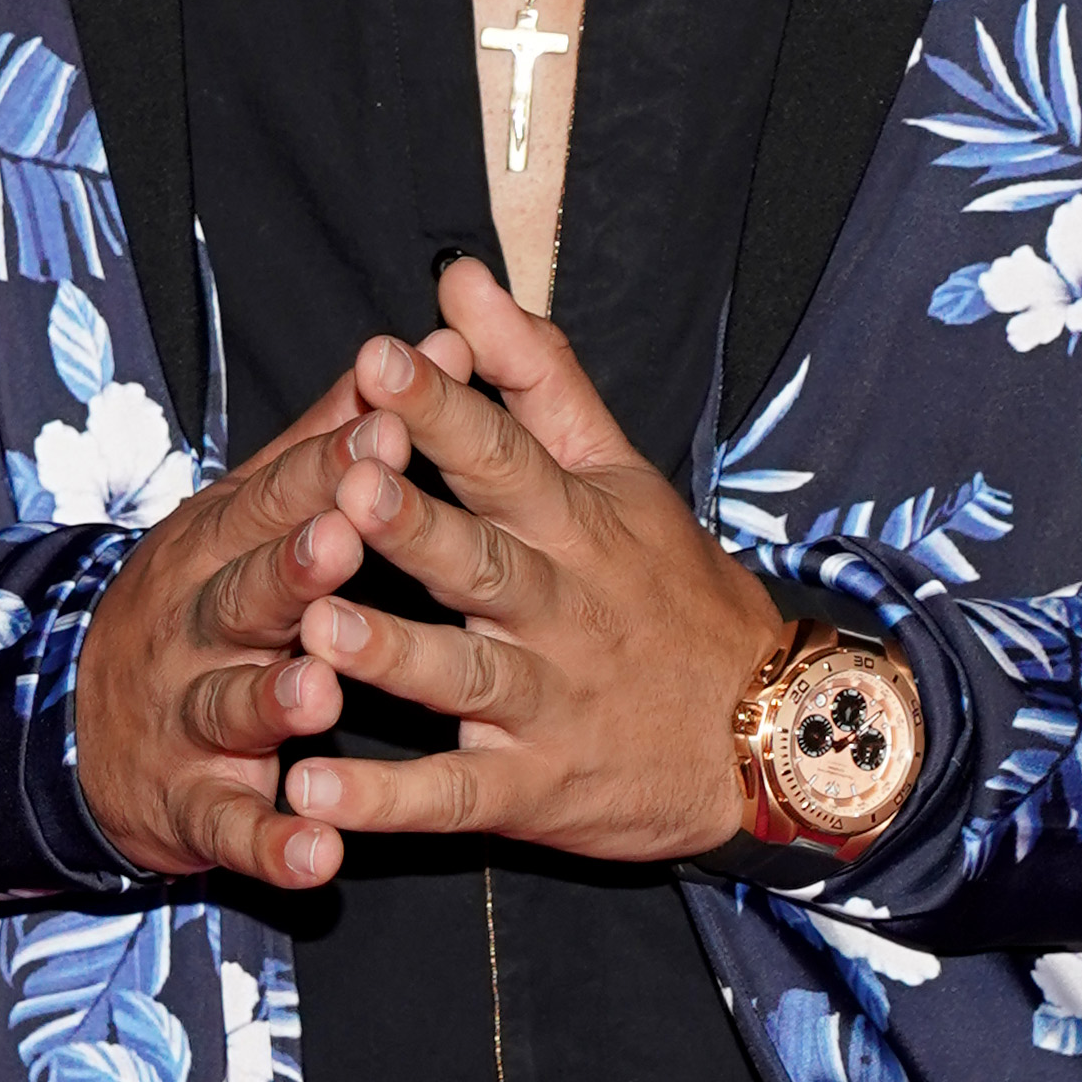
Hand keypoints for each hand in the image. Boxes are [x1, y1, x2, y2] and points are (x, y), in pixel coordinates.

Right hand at [70, 362, 403, 889]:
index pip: (277, 496)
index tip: (386, 429)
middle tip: (348, 540)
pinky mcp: (191, 805)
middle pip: (245, 591)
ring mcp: (188, 715)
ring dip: (272, 701)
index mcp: (220, 542)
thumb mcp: (247, 512)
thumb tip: (426, 343)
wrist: (78, 726)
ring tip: (320, 694)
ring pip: (231, 704)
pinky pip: (232, 827)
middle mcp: (198, 623)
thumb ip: (334, 437)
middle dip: (293, 567)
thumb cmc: (206, 597)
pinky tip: (319, 855)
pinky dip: (273, 842)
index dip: (328, 468)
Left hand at [280, 261, 786, 860]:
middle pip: (479, 561)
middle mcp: (558, 608)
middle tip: (347, 486)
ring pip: (460, 676)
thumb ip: (535, 372)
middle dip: (413, 525)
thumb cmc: (673, 589)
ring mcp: (545, 703)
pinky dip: (382, 803)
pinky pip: (450, 797)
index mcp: (575, 522)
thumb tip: (458, 277)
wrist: (773, 732)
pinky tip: (309, 794)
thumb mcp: (619, 469)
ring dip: (389, 657)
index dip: (444, 410)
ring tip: (318, 631)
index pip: (506, 454)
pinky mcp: (530, 791)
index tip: (381, 360)